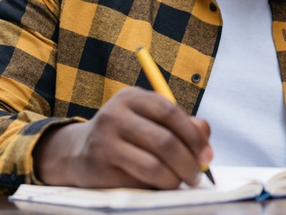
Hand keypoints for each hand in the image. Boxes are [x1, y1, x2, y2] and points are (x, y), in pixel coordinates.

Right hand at [33, 87, 212, 189]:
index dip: (193, 135)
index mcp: (131, 97)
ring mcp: (103, 142)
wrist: (78, 151)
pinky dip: (154, 188)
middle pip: (164, 141)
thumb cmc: (128, 134)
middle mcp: (115, 115)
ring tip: (181, 183)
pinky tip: (158, 187)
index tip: (207, 155)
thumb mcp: (150, 120)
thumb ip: (182, 124)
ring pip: (152, 166)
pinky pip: (136, 183)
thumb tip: (205, 139)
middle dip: (188, 162)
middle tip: (197, 176)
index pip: (169, 112)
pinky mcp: (98, 168)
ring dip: (174, 180)